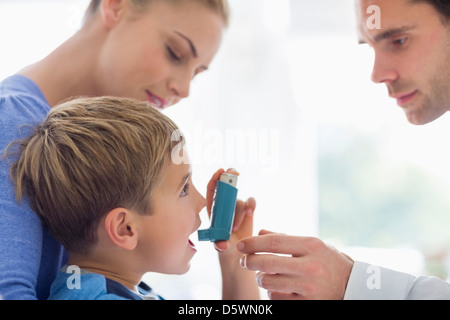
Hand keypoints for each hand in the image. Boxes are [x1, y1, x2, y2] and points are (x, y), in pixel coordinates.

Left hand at [206, 169, 255, 251]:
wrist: (237, 249)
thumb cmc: (224, 245)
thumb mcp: (220, 245)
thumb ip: (219, 245)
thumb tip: (222, 245)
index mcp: (213, 208)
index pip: (212, 189)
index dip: (215, 178)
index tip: (220, 171)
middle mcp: (224, 205)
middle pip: (226, 186)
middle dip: (229, 177)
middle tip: (233, 172)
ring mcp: (237, 207)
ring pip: (239, 200)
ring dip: (238, 212)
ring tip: (235, 228)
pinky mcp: (248, 210)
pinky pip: (251, 202)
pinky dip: (251, 205)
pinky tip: (250, 213)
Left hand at [237, 230, 353, 299]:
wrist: (352, 287)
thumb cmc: (327, 262)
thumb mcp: (312, 245)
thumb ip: (286, 238)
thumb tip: (260, 233)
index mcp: (311, 246)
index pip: (274, 242)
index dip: (253, 243)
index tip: (241, 245)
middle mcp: (310, 266)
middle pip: (267, 262)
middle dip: (249, 261)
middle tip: (244, 261)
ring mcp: (309, 287)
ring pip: (268, 282)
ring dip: (260, 278)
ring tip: (261, 275)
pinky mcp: (307, 304)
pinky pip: (276, 297)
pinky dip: (271, 292)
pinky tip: (275, 287)